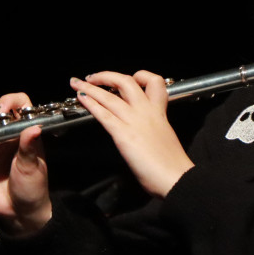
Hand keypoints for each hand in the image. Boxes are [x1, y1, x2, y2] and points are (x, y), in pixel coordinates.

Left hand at [70, 71, 193, 198]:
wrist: (176, 178)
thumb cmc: (173, 165)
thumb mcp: (165, 137)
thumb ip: (153, 130)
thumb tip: (143, 133)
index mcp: (159, 112)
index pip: (154, 82)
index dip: (141, 76)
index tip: (131, 78)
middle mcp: (146, 112)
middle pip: (126, 82)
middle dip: (106, 76)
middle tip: (93, 77)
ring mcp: (134, 121)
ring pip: (109, 96)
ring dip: (90, 87)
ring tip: (77, 83)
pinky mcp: (124, 135)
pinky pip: (104, 114)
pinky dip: (90, 104)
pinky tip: (81, 99)